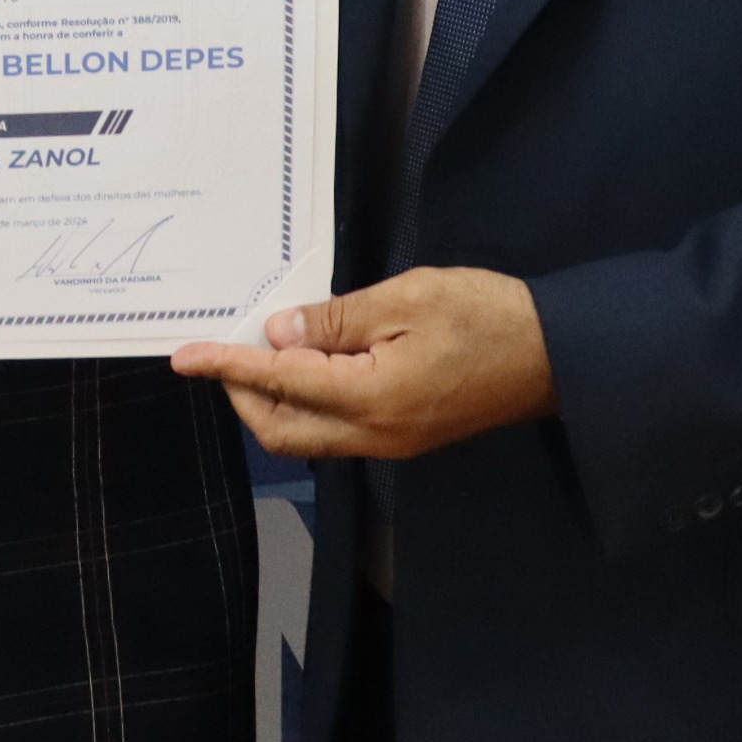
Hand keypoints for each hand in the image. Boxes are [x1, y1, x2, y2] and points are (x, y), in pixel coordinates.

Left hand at [169, 266, 554, 459]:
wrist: (558, 356)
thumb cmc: (487, 316)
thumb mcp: (407, 298)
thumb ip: (337, 319)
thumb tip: (278, 333)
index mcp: (372, 399)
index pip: (279, 383)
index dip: (227, 366)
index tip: (184, 356)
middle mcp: (374, 435)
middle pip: (282, 430)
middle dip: (242, 394)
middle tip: (224, 350)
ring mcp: (391, 443)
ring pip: (307, 436)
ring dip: (273, 400)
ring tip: (261, 352)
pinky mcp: (405, 438)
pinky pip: (336, 430)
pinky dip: (307, 401)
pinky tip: (307, 363)